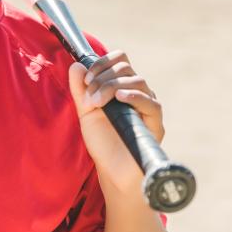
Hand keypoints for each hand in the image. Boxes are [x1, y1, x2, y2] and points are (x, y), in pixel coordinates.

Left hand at [67, 51, 164, 193]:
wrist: (111, 171)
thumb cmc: (102, 142)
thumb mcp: (86, 112)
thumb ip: (80, 89)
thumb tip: (76, 65)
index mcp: (122, 86)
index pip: (120, 60)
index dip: (102, 63)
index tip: (86, 78)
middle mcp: (137, 93)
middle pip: (125, 68)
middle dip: (102, 77)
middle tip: (89, 97)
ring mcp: (148, 106)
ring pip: (137, 80)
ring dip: (111, 86)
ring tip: (96, 103)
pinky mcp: (155, 122)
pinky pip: (150, 102)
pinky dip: (133, 95)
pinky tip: (119, 98)